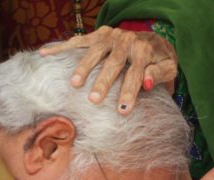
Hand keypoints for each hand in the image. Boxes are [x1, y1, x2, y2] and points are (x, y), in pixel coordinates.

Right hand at [39, 26, 176, 114]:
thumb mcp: (169, 68)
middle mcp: (126, 41)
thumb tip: (146, 83)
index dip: (129, 92)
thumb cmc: (160, 60)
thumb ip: (159, 75)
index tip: (122, 110)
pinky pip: (78, 41)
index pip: (135, 74)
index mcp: (144, 50)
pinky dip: (61, 47)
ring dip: (83, 67)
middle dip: (103, 82)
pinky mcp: (98, 34)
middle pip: (113, 63)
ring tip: (75, 84)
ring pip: (94, 51)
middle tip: (94, 100)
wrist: (154, 38)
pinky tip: (44, 54)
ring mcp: (110, 36)